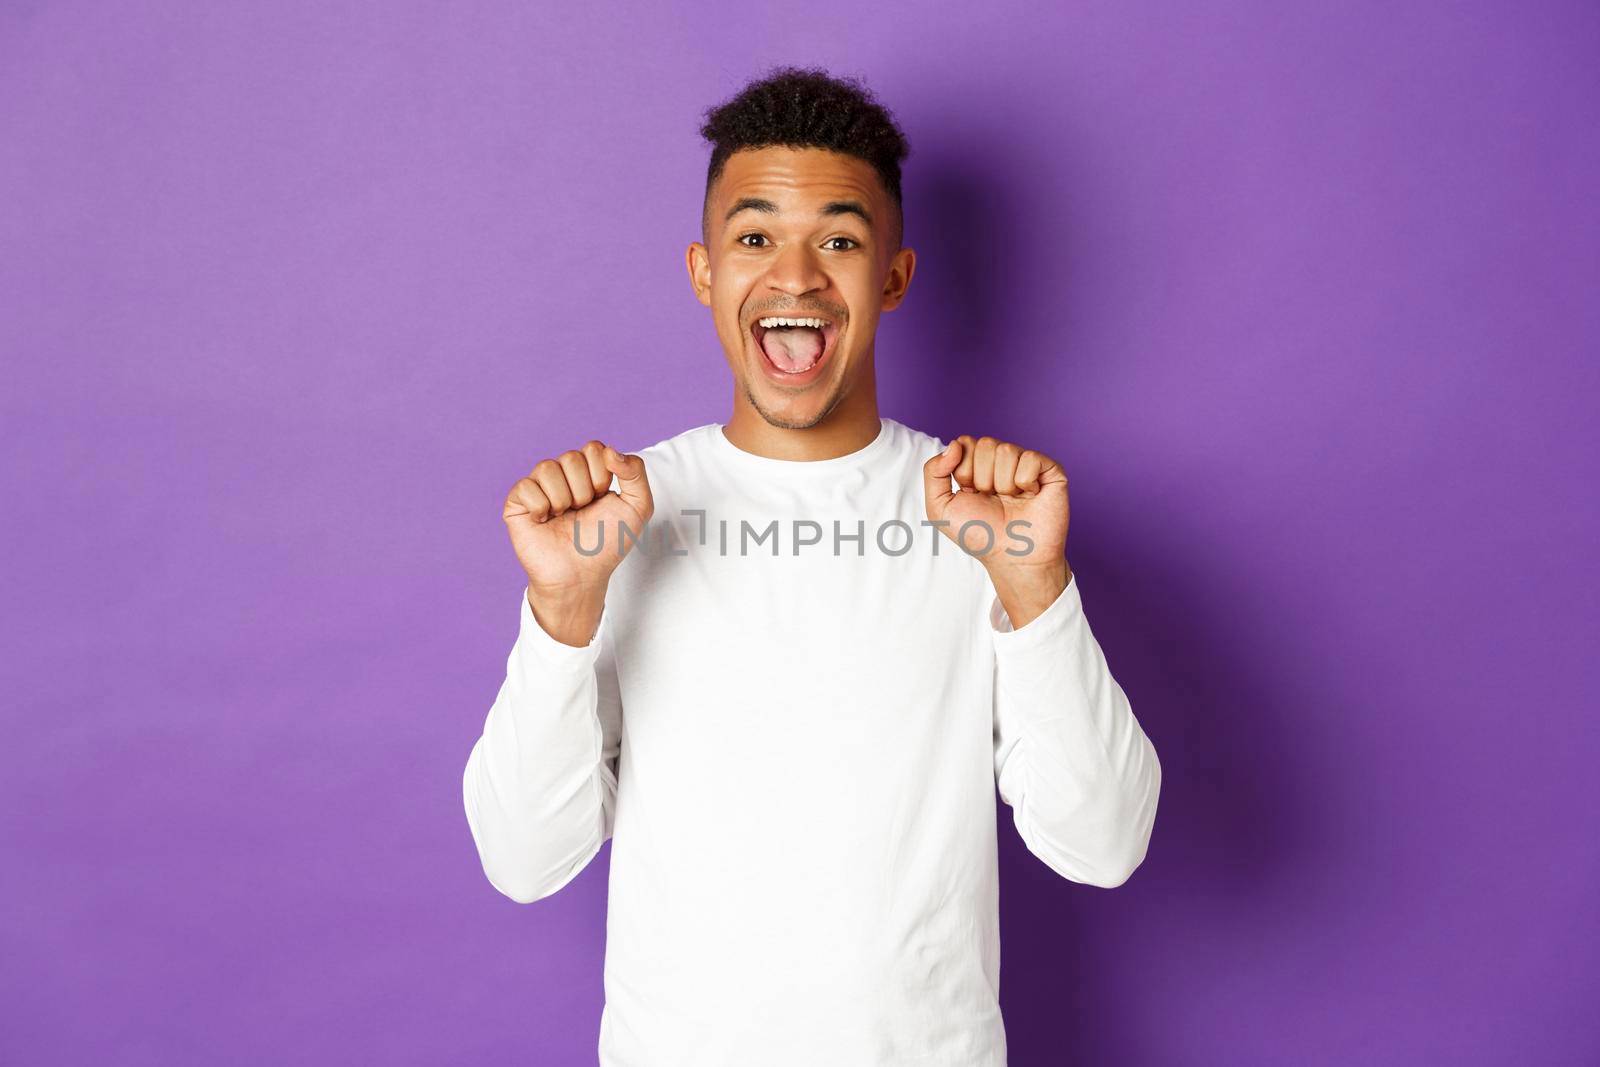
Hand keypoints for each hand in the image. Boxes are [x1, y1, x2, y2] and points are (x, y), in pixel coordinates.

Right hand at [503, 441, 652, 643]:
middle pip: (571, 457)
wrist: (581, 575)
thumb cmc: (607, 544)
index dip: (602, 475)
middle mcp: (562, 477)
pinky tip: (544, 521)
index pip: (593, 448)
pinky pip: (526, 486)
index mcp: (588, 473)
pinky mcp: (517, 504)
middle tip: (583, 511)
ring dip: (563, 499)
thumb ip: (636, 472)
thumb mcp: (638, 507)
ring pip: (547, 468)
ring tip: (564, 517)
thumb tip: (610, 450)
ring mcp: (538, 488)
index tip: (603, 499)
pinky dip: (540, 507)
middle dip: (584, 490)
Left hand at [923, 435, 1071, 626]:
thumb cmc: (979, 535)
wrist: (1011, 557)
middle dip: (982, 478)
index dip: (964, 471)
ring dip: (1002, 483)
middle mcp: (1002, 461)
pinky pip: (1030, 458)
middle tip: (993, 499)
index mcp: (977, 465)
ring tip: (1010, 500)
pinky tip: (1029, 496)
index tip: (971, 494)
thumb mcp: (940, 508)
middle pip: (985, 444)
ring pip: (1006, 450)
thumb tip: (954, 444)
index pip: (965, 443)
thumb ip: (933, 472)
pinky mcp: (1050, 470)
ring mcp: (1026, 464)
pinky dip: (1024, 482)